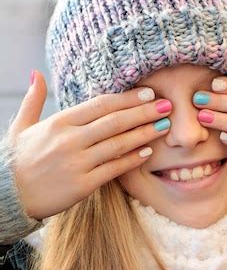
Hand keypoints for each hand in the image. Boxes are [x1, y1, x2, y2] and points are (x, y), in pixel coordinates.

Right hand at [5, 72, 171, 220]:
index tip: (148, 93)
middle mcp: (69, 140)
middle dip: (144, 112)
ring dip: (144, 133)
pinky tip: (148, 151)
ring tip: (164, 126)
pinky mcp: (82, 185)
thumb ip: (33, 99)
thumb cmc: (17, 160)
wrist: (7, 196)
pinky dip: (132, 159)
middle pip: (114, 122)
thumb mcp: (20, 126)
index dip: (127, 98)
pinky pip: (114, 170)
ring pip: (118, 144)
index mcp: (58, 122)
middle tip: (167, 105)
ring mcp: (77, 163)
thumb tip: (37, 73)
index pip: (100, 105)